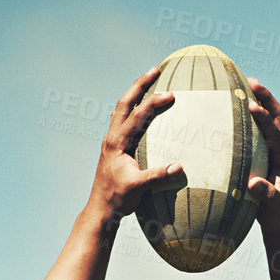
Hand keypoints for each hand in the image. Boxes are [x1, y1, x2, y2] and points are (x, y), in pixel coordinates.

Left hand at [89, 67, 183, 218]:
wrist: (100, 210)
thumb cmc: (117, 199)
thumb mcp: (138, 188)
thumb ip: (157, 176)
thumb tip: (179, 167)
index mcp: (116, 143)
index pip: (137, 115)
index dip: (154, 103)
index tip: (171, 94)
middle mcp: (111, 137)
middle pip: (124, 102)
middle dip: (140, 85)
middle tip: (155, 70)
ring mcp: (110, 142)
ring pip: (121, 109)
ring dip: (134, 94)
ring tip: (147, 83)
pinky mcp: (113, 148)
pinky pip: (122, 121)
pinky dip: (131, 110)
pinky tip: (138, 111)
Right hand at [247, 79, 279, 235]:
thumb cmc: (275, 215)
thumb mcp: (272, 208)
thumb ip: (266, 196)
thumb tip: (253, 184)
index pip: (276, 133)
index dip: (264, 119)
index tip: (251, 105)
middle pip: (279, 116)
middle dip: (267, 97)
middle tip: (251, 81)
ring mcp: (279, 148)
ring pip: (274, 117)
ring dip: (263, 99)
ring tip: (246, 83)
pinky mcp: (271, 150)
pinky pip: (265, 126)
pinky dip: (256, 112)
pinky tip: (240, 104)